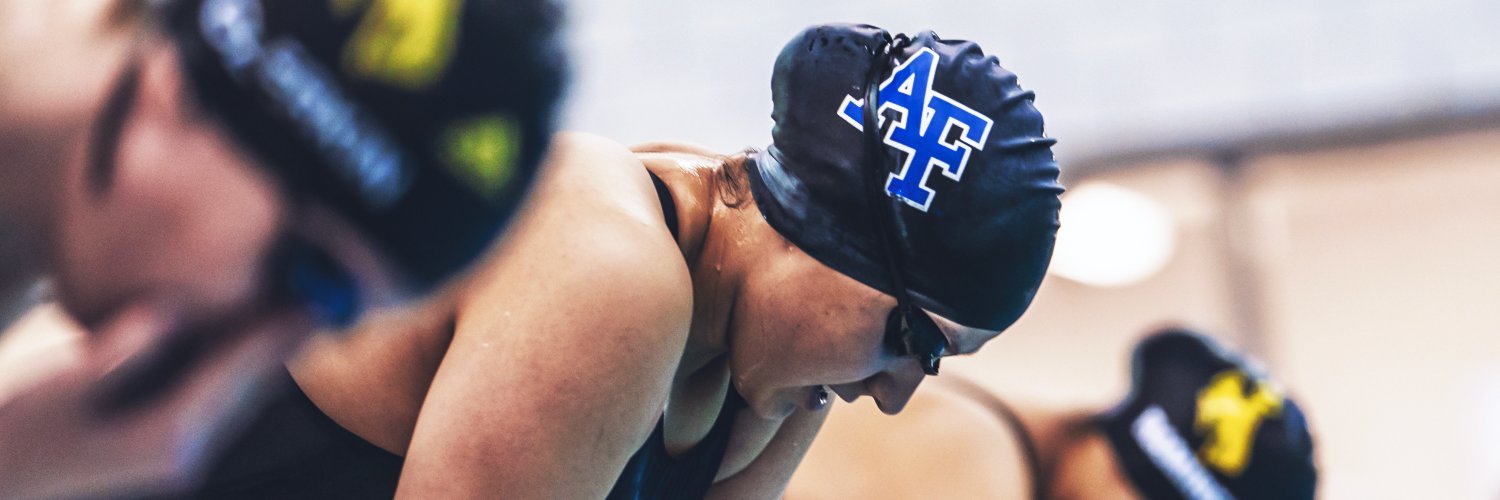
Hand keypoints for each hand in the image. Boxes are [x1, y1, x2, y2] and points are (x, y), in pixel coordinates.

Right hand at [0, 302, 305, 498]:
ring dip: (262, 364)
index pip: (230, 376)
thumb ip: (118, 349)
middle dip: (278, 349)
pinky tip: (242, 352)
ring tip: (293, 322)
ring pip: (236, 404)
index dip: (269, 337)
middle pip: (246, 392)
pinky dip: (234, 378)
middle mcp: (181, 455)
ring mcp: (175, 460)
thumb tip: (167, 312)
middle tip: (318, 305)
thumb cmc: (14, 432)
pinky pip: (215, 410)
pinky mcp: (164, 456)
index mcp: (162, 437)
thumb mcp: (58, 386)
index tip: (306, 306)